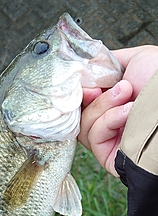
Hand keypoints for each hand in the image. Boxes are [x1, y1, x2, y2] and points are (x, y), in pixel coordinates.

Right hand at [78, 45, 157, 175]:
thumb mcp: (136, 59)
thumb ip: (109, 63)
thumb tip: (89, 66)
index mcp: (115, 102)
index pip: (84, 101)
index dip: (82, 91)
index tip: (90, 83)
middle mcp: (111, 122)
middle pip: (80, 114)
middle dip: (91, 98)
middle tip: (100, 88)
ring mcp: (110, 140)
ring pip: (85, 125)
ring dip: (103, 106)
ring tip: (125, 94)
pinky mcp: (108, 156)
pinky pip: (94, 137)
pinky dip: (108, 120)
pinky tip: (127, 111)